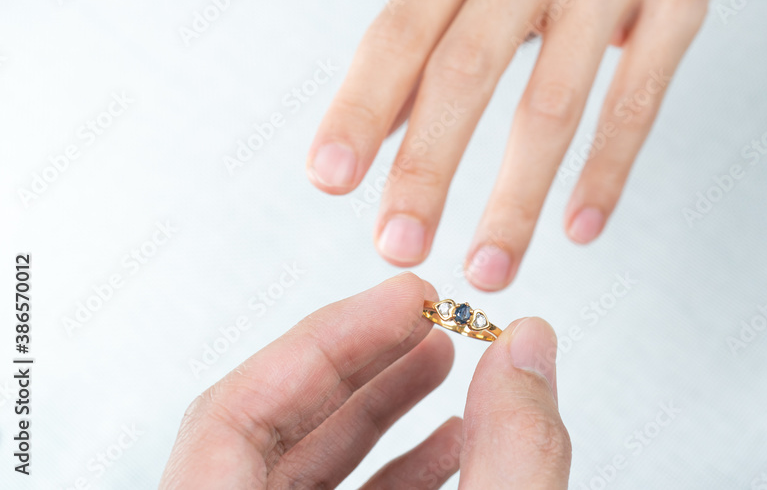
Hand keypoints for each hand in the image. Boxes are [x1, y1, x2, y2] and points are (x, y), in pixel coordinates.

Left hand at [160, 273, 569, 488]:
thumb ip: (512, 453)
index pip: (232, 417)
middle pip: (269, 433)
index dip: (327, 343)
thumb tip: (527, 347)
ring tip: (450, 364)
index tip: (405, 300)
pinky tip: (460, 443)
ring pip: (308, 474)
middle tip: (428, 317)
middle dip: (363, 364)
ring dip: (383, 410)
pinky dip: (400, 470)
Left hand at [307, 0, 735, 290]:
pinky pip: (635, 102)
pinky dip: (604, 175)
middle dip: (426, 168)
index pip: (399, 30)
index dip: (359, 108)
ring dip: (515, 198)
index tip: (330, 182)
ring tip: (488, 268)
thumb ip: (426, 48)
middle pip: (466, 69)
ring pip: (552, 102)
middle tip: (398, 246)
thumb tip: (367, 140)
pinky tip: (578, 230)